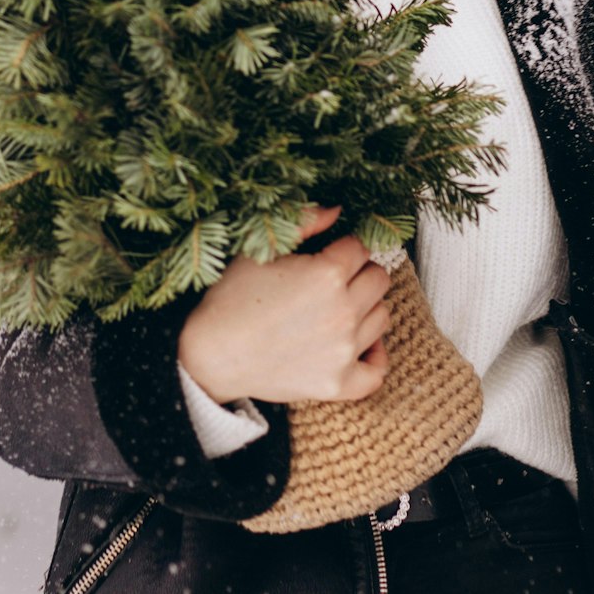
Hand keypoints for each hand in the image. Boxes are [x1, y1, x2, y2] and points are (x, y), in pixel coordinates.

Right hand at [177, 205, 390, 405]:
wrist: (212, 354)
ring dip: (366, 307)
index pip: (360, 247)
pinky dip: (375, 356)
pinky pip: (377, 371)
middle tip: (333, 279)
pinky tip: (363, 344)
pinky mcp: (338, 383)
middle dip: (359, 272)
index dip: (344, 246)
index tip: (329, 253)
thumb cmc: (233, 297)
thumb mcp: (263, 250)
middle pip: (378, 279)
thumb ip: (305, 222)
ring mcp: (344, 351)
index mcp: (327, 274)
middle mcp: (343, 312)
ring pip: (382, 316)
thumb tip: (337, 210)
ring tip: (339, 307)